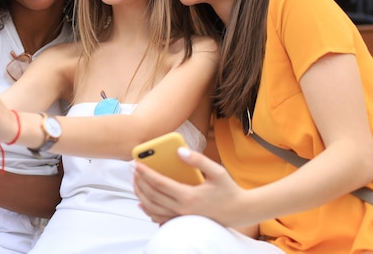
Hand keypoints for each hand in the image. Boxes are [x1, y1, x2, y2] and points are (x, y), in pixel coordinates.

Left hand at [133, 147, 248, 227]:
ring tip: (135, 182)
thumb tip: (179, 151)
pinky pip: (159, 218)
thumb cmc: (228, 190)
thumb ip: (198, 160)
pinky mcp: (182, 221)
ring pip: (152, 208)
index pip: (159, 183)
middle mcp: (182, 209)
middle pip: (152, 196)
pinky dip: (148, 210)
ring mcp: (181, 218)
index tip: (135, 163)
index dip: (145, 173)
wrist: (239, 212)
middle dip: (139, 181)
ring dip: (141, 195)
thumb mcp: (217, 171)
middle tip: (132, 169)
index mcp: (189, 196)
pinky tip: (142, 203)